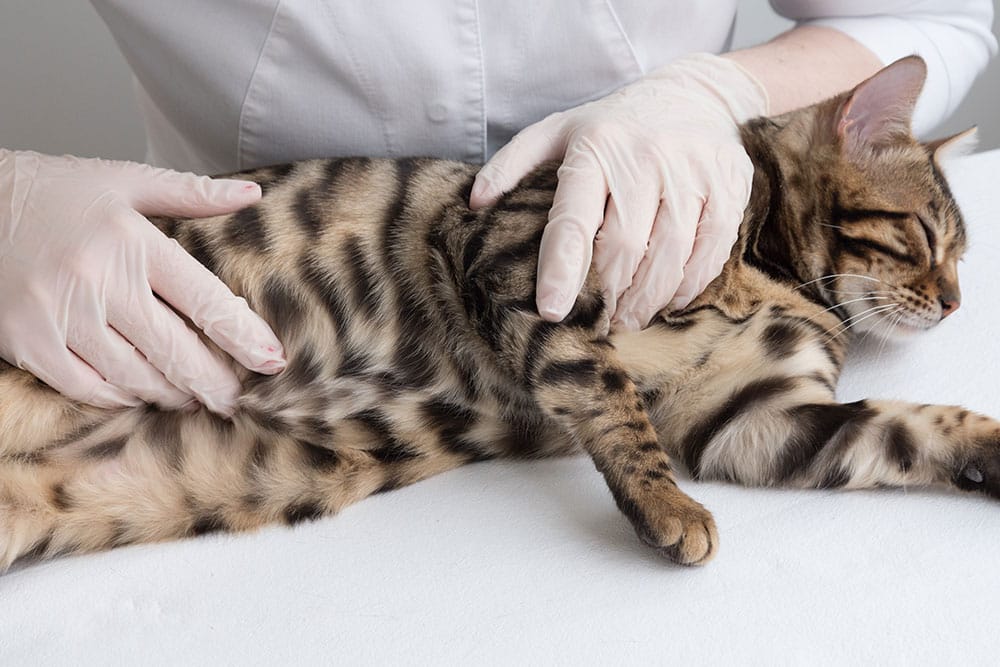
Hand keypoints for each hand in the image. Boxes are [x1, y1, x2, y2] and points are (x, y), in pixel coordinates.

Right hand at [0, 150, 285, 415]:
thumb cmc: (54, 192)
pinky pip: (87, 387)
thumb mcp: (123, 181)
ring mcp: (61, 316)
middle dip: (214, 382)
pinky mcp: (29, 342)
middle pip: (176, 350)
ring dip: (173, 393)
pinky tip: (139, 394)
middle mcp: (100, 282)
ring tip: (194, 397)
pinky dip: (120, 396)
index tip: (272, 361)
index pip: (205, 300)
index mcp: (133, 243)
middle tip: (235, 398)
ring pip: (136, 375)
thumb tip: (252, 193)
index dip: (244, 337)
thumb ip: (191, 193)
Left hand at [470, 54, 768, 329]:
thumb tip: (474, 203)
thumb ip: (513, 163)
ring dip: (646, 301)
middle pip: (624, 249)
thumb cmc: (613, 125)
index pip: (574, 220)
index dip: (562, 270)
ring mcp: (693, 171)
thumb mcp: (558, 131)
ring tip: (628, 319)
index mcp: (595, 148)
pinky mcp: (730, 186)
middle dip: (607, 296)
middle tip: (597, 320)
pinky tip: (668, 299)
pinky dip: (687, 286)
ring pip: (670, 257)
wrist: (694, 94)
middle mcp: (645, 157)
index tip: (552, 310)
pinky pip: (710, 252)